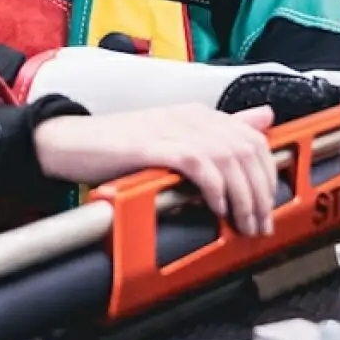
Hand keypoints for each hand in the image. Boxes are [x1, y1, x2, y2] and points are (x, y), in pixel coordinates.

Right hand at [34, 105, 278, 235]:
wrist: (71, 143)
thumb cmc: (119, 148)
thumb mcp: (174, 138)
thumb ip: (219, 132)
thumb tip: (264, 119)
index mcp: (199, 115)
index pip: (254, 138)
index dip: (268, 175)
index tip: (269, 207)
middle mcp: (191, 117)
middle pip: (246, 150)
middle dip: (260, 192)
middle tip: (259, 225)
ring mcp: (172, 128)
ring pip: (228, 158)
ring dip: (242, 196)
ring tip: (242, 223)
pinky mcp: (154, 144)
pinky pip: (198, 163)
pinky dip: (213, 187)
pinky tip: (216, 207)